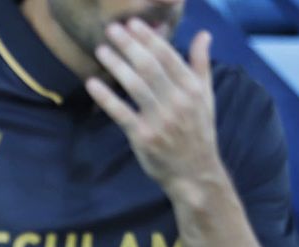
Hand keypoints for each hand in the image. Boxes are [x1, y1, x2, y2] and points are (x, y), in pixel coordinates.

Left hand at [86, 22, 222, 200]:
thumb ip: (201, 64)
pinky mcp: (142, 137)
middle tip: (111, 29)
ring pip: (134, 85)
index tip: (133, 23)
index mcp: (192, 88)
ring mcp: (159, 119)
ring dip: (116, 65)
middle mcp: (177, 101)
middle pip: (149, 66)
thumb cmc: (199, 131)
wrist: (194, 171)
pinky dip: (106, 97)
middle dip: (129, 45)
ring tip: (101, 50)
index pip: (168, 56)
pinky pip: (121, 113)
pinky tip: (92, 83)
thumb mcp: (206, 96)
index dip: (149, 38)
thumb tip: (203, 34)